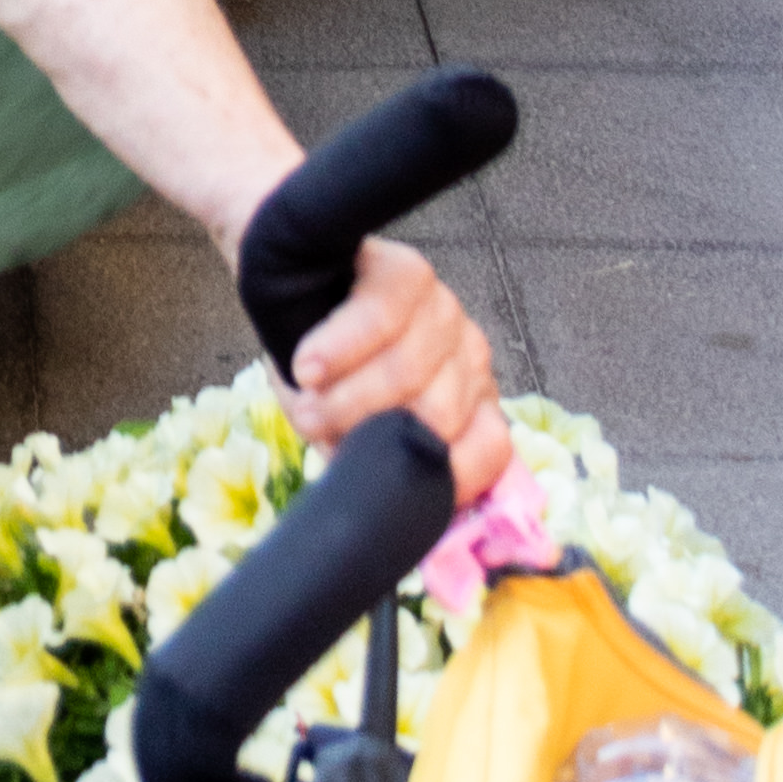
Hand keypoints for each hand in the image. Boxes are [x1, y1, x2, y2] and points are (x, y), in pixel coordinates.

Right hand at [279, 230, 509, 502]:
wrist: (291, 286)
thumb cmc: (326, 372)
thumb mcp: (350, 431)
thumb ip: (376, 465)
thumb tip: (384, 511)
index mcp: (472, 403)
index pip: (491, 450)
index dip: (441, 477)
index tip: (382, 484)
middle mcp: (469, 356)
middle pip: (440, 414)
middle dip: (370, 432)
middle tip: (320, 434)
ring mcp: (444, 310)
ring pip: (408, 371)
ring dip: (345, 399)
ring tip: (307, 406)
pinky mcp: (406, 270)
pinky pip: (380, 318)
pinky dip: (337, 350)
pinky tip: (308, 367)